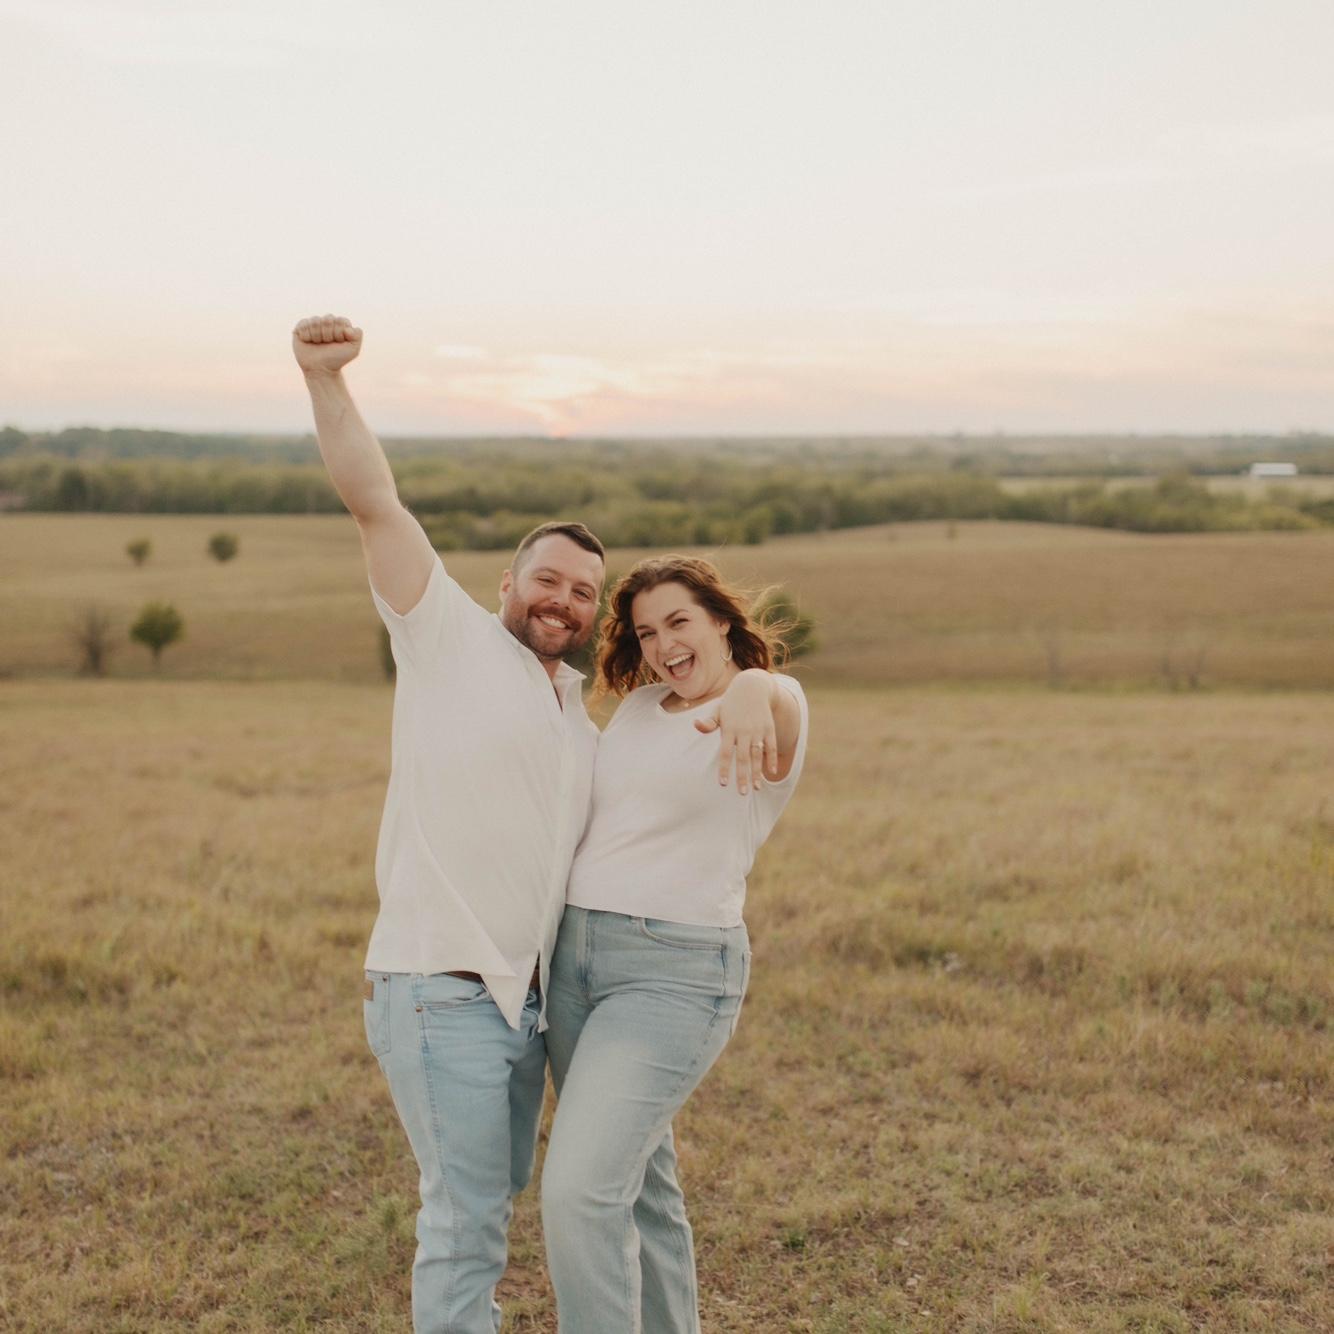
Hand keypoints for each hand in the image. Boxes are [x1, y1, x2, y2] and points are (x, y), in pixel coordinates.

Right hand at [292, 314, 361, 375]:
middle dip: (329, 334)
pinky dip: (307, 336)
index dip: (339, 333)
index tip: (338, 342)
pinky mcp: (300, 328)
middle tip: (327, 344)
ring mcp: (313, 324)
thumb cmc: (337, 359)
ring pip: (315, 321)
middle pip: (328, 319)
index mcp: (339, 324)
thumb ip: (358, 336)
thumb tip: (347, 328)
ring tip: (318, 344)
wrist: (321, 369)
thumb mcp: (353, 350)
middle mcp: (326, 322)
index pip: (340, 320)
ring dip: (318, 336)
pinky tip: (309, 342)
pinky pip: (304, 324)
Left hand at [695, 670, 776, 795]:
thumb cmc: (731, 703)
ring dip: (758, 772)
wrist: (753, 687)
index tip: (723, 784)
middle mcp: (744, 731)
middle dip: (742, 776)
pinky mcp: (769, 728)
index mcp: (729, 729)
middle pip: (743, 758)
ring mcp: (758, 730)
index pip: (725, 753)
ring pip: (758, 755)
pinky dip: (772, 759)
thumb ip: (709, 722)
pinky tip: (772, 772)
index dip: (724, 768)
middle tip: (742, 793)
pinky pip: (771, 746)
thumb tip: (695, 725)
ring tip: (757, 788)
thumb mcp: (718, 711)